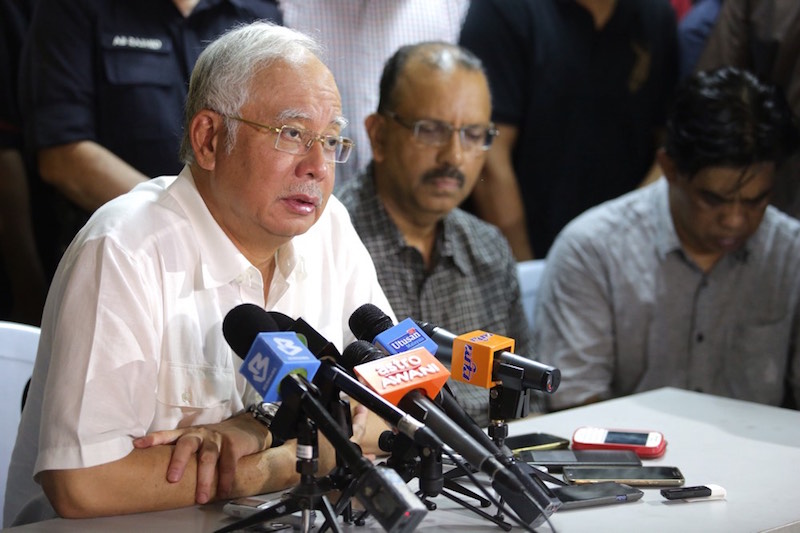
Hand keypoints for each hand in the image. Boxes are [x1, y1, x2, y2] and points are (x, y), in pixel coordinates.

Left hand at [133, 413, 268, 503]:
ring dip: (204, 479)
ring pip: (208, 457)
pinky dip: (226, 479)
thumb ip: (182, 453)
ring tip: (202, 498)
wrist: (245, 429)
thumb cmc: (214, 441)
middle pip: (187, 444)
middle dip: (179, 461)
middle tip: (173, 479)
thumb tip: (159, 477)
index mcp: (187, 434)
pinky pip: (228, 463)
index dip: (153, 439)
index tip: (137, 445)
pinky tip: (223, 491)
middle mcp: (200, 434)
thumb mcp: (197, 442)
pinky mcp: (232, 444)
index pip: (167, 435)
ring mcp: (216, 438)